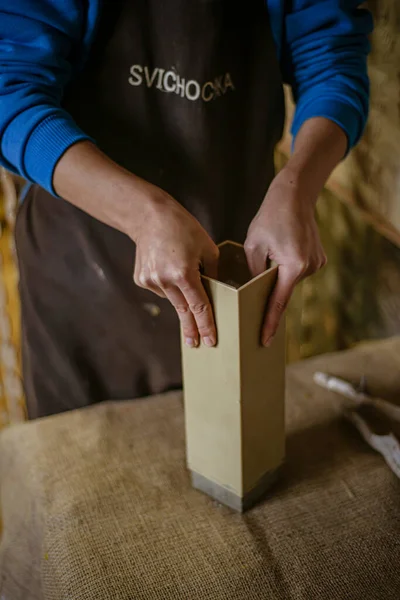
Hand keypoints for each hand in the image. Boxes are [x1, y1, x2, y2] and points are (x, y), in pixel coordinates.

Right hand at [132, 190, 218, 347]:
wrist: (149, 216)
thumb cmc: (182, 228)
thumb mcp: (208, 248)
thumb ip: (213, 273)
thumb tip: (214, 292)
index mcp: (185, 273)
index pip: (199, 307)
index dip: (206, 326)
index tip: (210, 340)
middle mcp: (165, 280)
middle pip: (184, 311)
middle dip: (191, 329)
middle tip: (196, 344)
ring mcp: (151, 281)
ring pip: (173, 299)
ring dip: (181, 296)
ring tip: (180, 271)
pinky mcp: (141, 279)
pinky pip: (161, 290)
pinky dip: (168, 284)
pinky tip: (167, 267)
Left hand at [244, 168, 326, 346]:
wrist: (294, 195)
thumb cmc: (270, 218)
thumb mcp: (253, 246)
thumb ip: (254, 273)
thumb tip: (253, 292)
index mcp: (293, 266)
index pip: (278, 302)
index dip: (270, 322)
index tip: (264, 340)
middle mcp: (309, 268)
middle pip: (284, 289)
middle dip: (270, 290)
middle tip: (257, 278)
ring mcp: (317, 264)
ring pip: (290, 280)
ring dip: (279, 274)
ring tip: (273, 249)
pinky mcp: (319, 259)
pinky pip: (297, 271)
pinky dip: (288, 267)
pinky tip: (283, 248)